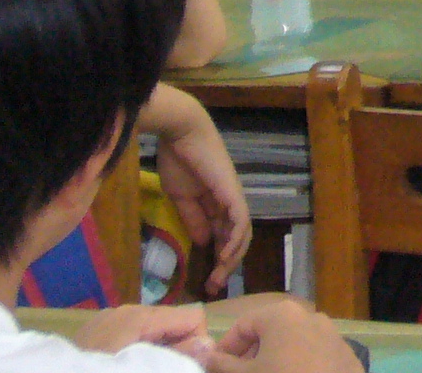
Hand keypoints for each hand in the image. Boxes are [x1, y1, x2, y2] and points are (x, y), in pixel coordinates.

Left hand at [81, 306, 211, 361]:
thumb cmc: (95, 370)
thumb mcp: (137, 369)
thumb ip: (173, 357)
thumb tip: (209, 343)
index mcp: (139, 316)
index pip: (193, 316)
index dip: (196, 343)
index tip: (184, 367)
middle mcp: (126, 310)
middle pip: (173, 322)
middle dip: (177, 348)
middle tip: (160, 369)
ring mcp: (109, 320)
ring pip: (153, 330)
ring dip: (157, 352)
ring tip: (139, 368)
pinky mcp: (97, 331)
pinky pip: (132, 335)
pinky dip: (138, 351)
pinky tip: (122, 366)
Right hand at [150, 90, 253, 277]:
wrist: (182, 135)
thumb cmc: (179, 161)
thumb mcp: (182, 198)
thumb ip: (194, 219)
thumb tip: (205, 242)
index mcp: (217, 205)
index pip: (224, 237)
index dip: (218, 259)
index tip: (207, 282)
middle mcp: (230, 202)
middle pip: (236, 239)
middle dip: (227, 264)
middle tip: (214, 286)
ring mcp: (233, 197)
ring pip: (242, 232)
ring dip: (232, 257)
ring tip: (219, 276)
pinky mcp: (231, 192)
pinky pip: (240, 219)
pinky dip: (235, 239)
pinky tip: (224, 256)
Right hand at [205, 295, 359, 372]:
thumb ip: (221, 364)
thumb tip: (201, 353)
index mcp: (281, 314)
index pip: (242, 325)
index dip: (225, 348)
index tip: (214, 369)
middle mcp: (308, 315)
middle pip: (267, 332)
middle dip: (248, 355)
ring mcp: (329, 331)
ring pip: (289, 342)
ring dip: (270, 360)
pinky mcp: (342, 350)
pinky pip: (310, 352)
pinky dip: (295, 363)